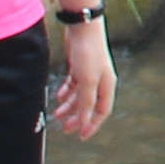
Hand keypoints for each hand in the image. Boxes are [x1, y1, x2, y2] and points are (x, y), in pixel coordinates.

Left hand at [50, 19, 118, 139]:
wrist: (82, 27)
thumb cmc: (88, 53)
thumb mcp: (87, 81)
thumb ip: (86, 102)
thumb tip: (85, 122)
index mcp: (107, 86)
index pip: (102, 111)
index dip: (92, 124)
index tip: (81, 136)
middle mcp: (100, 81)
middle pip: (89, 105)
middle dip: (78, 117)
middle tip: (65, 128)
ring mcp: (89, 73)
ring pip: (79, 95)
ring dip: (69, 106)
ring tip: (57, 114)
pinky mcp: (79, 65)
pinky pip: (73, 84)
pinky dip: (66, 91)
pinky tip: (58, 96)